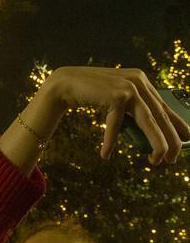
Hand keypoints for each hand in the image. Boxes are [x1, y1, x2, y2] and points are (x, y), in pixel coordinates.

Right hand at [0, 66, 189, 173]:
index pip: (164, 106)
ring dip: (155, 145)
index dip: (178, 125)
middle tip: (172, 160)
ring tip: (155, 161)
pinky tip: (105, 154)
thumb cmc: (92, 95)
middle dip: (170, 141)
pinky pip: (117, 125)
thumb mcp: (117, 104)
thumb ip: (133, 113)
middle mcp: (139, 81)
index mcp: (142, 81)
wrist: (65, 84)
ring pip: (149, 122)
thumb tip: (151, 138)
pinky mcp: (116, 94)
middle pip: (161, 116)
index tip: (188, 140)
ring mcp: (129, 86)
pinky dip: (110, 141)